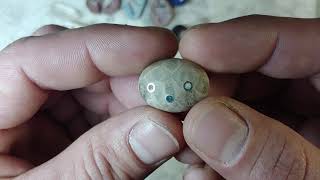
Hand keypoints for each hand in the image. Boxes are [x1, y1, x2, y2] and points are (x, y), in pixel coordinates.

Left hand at [0, 25, 185, 178]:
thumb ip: (102, 163)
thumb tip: (166, 126)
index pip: (34, 59)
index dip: (100, 48)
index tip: (157, 48)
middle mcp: (12, 107)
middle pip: (73, 67)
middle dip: (130, 74)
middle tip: (177, 87)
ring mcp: (43, 117)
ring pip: (97, 85)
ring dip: (139, 96)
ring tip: (175, 111)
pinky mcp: (68, 131)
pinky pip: (106, 109)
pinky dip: (136, 115)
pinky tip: (159, 125)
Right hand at [179, 15, 319, 179]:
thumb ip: (275, 157)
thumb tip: (208, 121)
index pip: (301, 45)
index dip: (244, 39)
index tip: (194, 47)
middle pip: (261, 74)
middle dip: (214, 87)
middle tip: (180, 102)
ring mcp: (296, 132)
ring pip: (242, 107)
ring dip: (206, 124)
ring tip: (185, 142)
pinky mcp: (275, 151)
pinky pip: (240, 140)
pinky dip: (214, 152)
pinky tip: (202, 169)